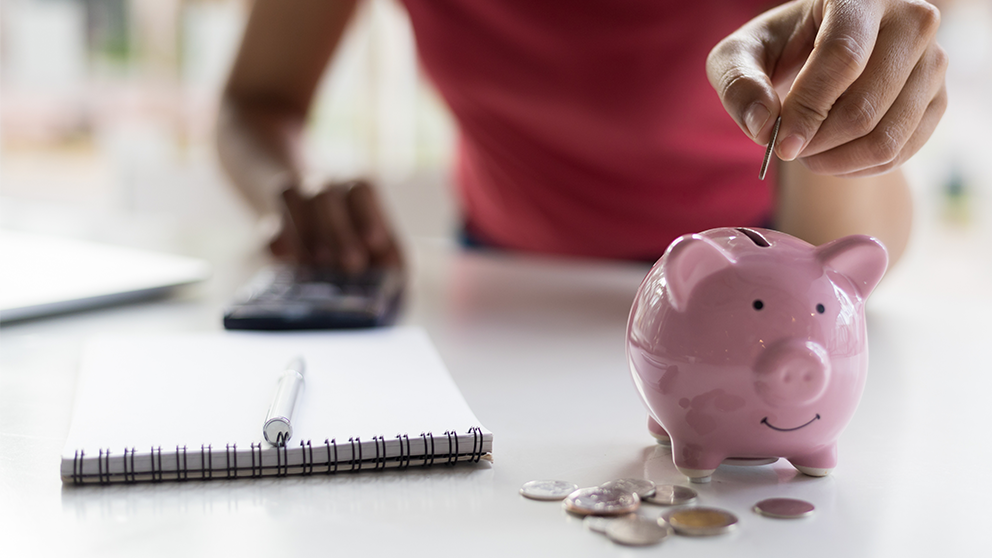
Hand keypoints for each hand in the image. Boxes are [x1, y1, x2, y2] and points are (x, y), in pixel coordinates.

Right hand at [269, 180, 402, 272]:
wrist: (335, 264)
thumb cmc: (372, 262)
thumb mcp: (389, 260)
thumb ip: (391, 262)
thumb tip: (386, 268)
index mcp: (358, 194)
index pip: (361, 189)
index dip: (367, 214)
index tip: (376, 244)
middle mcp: (326, 192)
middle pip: (325, 194)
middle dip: (338, 232)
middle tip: (352, 265)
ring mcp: (297, 205)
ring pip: (290, 194)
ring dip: (304, 230)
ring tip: (319, 264)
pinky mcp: (274, 230)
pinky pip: (269, 227)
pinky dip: (280, 242)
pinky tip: (290, 262)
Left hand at [707, 0, 947, 176]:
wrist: (815, 59)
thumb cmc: (774, 51)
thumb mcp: (738, 58)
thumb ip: (739, 85)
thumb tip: (763, 126)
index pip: (843, 57)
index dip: (809, 108)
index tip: (781, 145)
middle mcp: (910, 19)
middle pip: (866, 104)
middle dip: (819, 141)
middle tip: (788, 148)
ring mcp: (932, 60)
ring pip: (888, 135)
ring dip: (838, 160)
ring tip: (807, 152)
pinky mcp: (937, 97)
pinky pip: (901, 151)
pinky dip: (859, 167)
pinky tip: (833, 156)